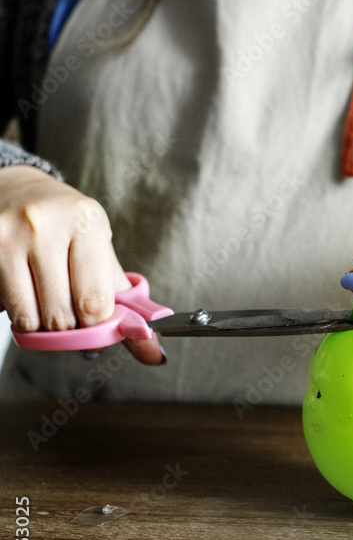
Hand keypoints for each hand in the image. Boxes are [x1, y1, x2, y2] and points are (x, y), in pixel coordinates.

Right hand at [0, 165, 163, 364]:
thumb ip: (126, 300)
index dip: (96, 325)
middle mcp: (44, 225)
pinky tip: (20, 284)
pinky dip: (15, 308)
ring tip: (42, 294)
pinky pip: (3, 308)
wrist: (18, 190)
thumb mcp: (100, 248)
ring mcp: (7, 237)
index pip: (94, 302)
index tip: (94, 321)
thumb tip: (152, 349)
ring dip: (38, 321)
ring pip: (28, 318)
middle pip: (61, 316)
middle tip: (67, 305)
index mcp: (86, 222)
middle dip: (67, 325)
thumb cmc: (65, 225)